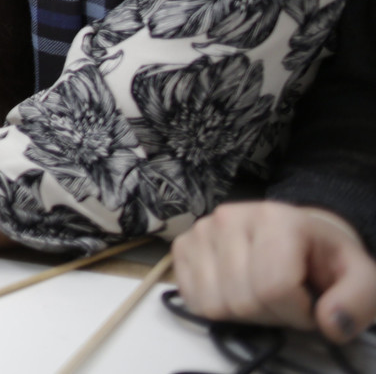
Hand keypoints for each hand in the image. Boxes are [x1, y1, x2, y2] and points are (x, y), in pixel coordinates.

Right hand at [175, 201, 375, 342]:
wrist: (298, 236)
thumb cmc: (325, 259)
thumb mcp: (361, 279)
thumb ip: (357, 302)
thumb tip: (328, 323)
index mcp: (275, 219)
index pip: (273, 288)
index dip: (297, 313)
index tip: (311, 305)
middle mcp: (229, 217)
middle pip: (242, 300)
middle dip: (271, 315)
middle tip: (287, 301)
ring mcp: (201, 230)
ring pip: (215, 304)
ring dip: (243, 314)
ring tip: (263, 294)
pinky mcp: (183, 245)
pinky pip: (192, 299)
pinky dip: (216, 307)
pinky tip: (236, 291)